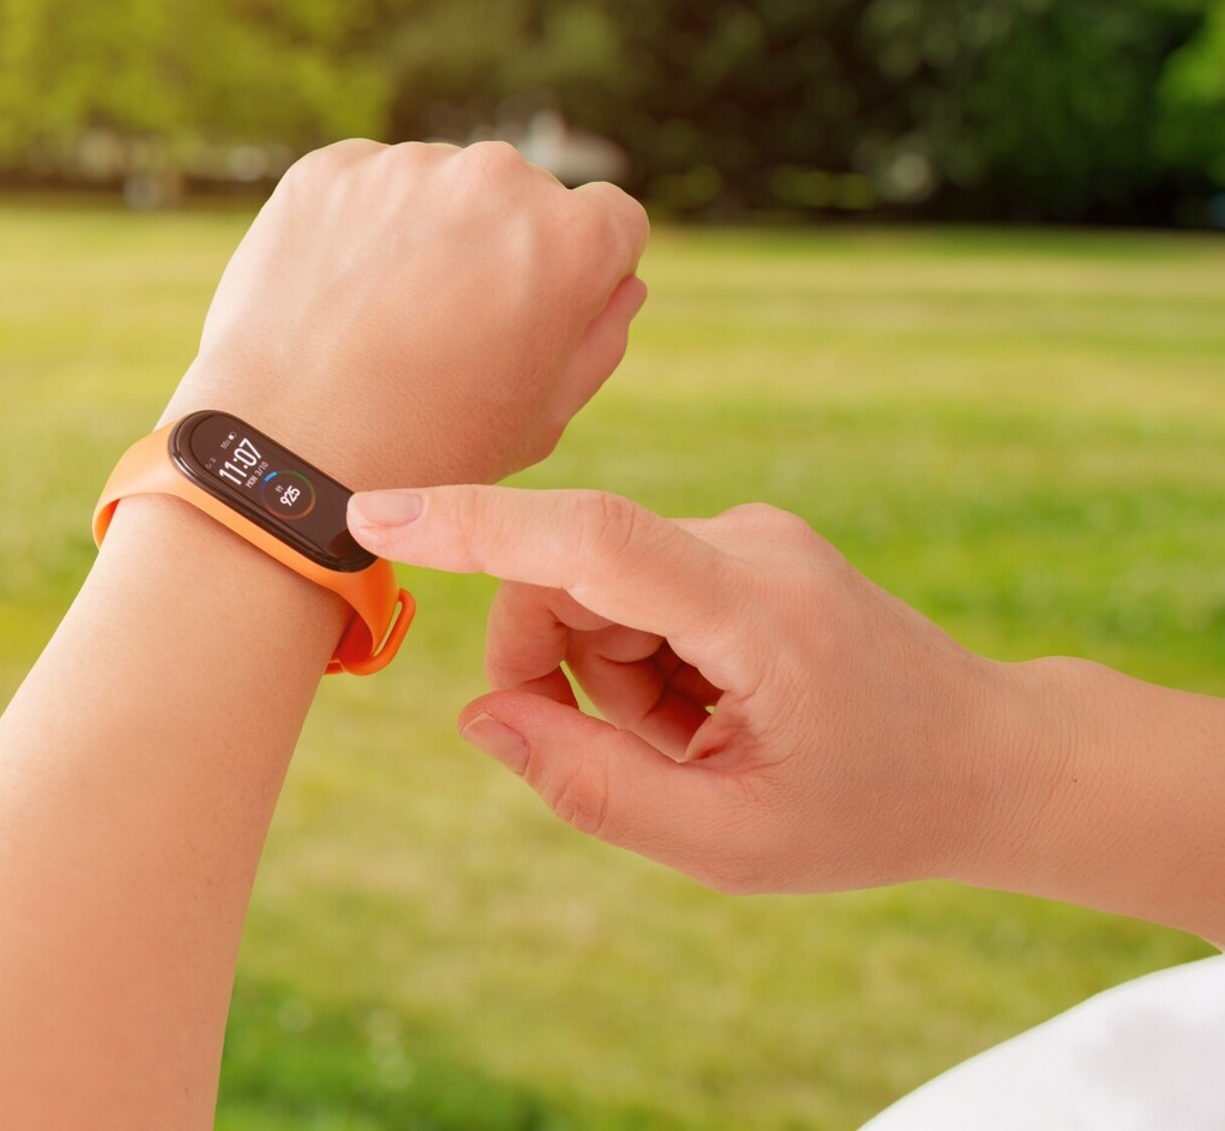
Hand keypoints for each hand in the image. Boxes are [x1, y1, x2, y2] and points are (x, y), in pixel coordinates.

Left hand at [165, 139, 648, 490]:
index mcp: (571, 240)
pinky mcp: (330, 168)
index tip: (538, 313)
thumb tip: (621, 284)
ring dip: (429, 236)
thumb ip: (600, 340)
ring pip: (441, 189)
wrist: (283, 450)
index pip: (613, 221)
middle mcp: (498, 178)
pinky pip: (367, 188)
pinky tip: (340, 301)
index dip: (584, 273)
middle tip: (451, 330)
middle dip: (503, 249)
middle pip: (524, 200)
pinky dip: (361, 231)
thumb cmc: (428, 450)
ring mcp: (408, 165)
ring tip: (385, 322)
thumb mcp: (545, 419)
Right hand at [346, 486, 1070, 896]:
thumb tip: (482, 715)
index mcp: (758, 611)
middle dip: (556, 670)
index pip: (590, 539)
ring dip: (608, 678)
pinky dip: (639, 661)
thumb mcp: (731, 843)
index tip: (373, 515)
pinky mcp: (738, 545)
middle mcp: (747, 543)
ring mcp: (746, 535)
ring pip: (593, 588)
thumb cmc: (871, 808)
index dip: (473, 524)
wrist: (986, 757)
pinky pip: (632, 588)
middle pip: (568, 575)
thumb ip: (594, 786)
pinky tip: (708, 710)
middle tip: (634, 756)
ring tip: (695, 740)